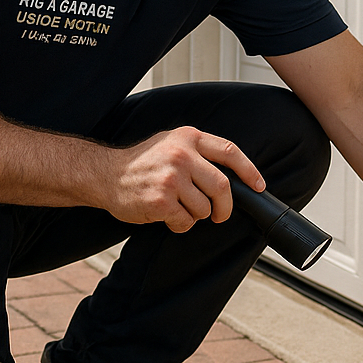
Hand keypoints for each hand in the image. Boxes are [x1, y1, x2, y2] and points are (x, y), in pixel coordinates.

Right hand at [103, 127, 264, 232]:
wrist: (104, 174)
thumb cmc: (141, 163)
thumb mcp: (171, 143)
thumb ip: (198, 153)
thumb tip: (233, 175)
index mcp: (188, 138)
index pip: (230, 152)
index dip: (249, 171)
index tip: (259, 186)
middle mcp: (182, 155)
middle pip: (222, 186)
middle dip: (225, 207)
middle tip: (220, 215)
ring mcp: (171, 178)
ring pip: (204, 208)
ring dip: (196, 216)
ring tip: (178, 209)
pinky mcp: (161, 200)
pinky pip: (185, 221)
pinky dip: (180, 225)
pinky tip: (166, 216)